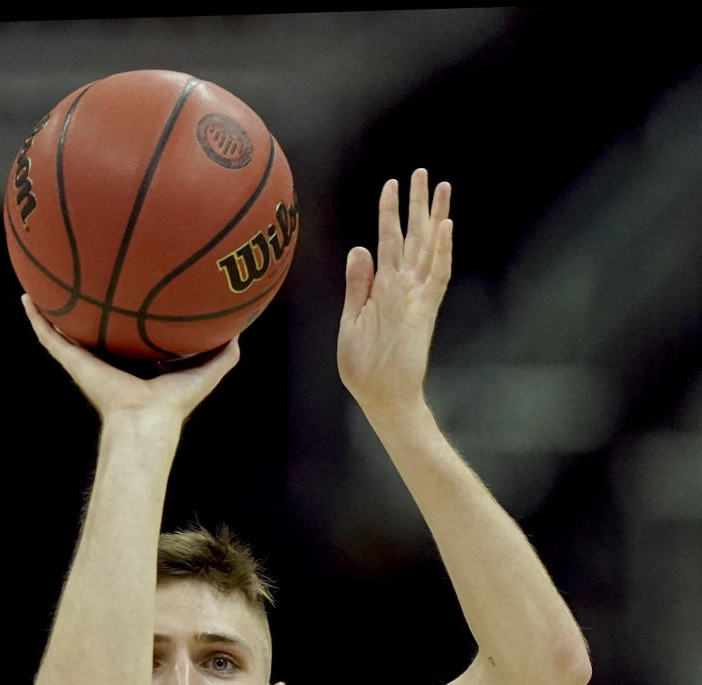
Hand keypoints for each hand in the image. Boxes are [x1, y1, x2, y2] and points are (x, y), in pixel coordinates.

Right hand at [21, 295, 239, 425]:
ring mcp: (89, 362)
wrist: (147, 421)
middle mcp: (110, 360)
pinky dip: (37, 319)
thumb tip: (240, 327)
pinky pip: (51, 337)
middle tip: (82, 280)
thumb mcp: (206, 371)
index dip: (127, 317)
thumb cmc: (175, 402)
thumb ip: (223, 352)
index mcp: (136, 363)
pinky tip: (27, 298)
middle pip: (95, 330)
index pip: (129, 336)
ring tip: (41, 284)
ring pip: (66, 331)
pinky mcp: (75, 363)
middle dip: (88, 309)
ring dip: (52, 310)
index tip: (127, 293)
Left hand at [337, 170, 451, 425]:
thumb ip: (356, 286)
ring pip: (428, 248)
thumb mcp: (350, 323)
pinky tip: (446, 227)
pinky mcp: (426, 312)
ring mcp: (416, 297)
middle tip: (423, 172)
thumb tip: (358, 249)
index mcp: (382, 288)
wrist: (382, 399)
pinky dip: (442, 252)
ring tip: (443, 186)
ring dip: (435, 217)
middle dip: (417, 204)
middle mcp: (402, 287)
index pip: (387, 240)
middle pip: (413, 236)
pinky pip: (437, 277)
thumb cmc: (364, 368)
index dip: (388, 211)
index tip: (391, 184)